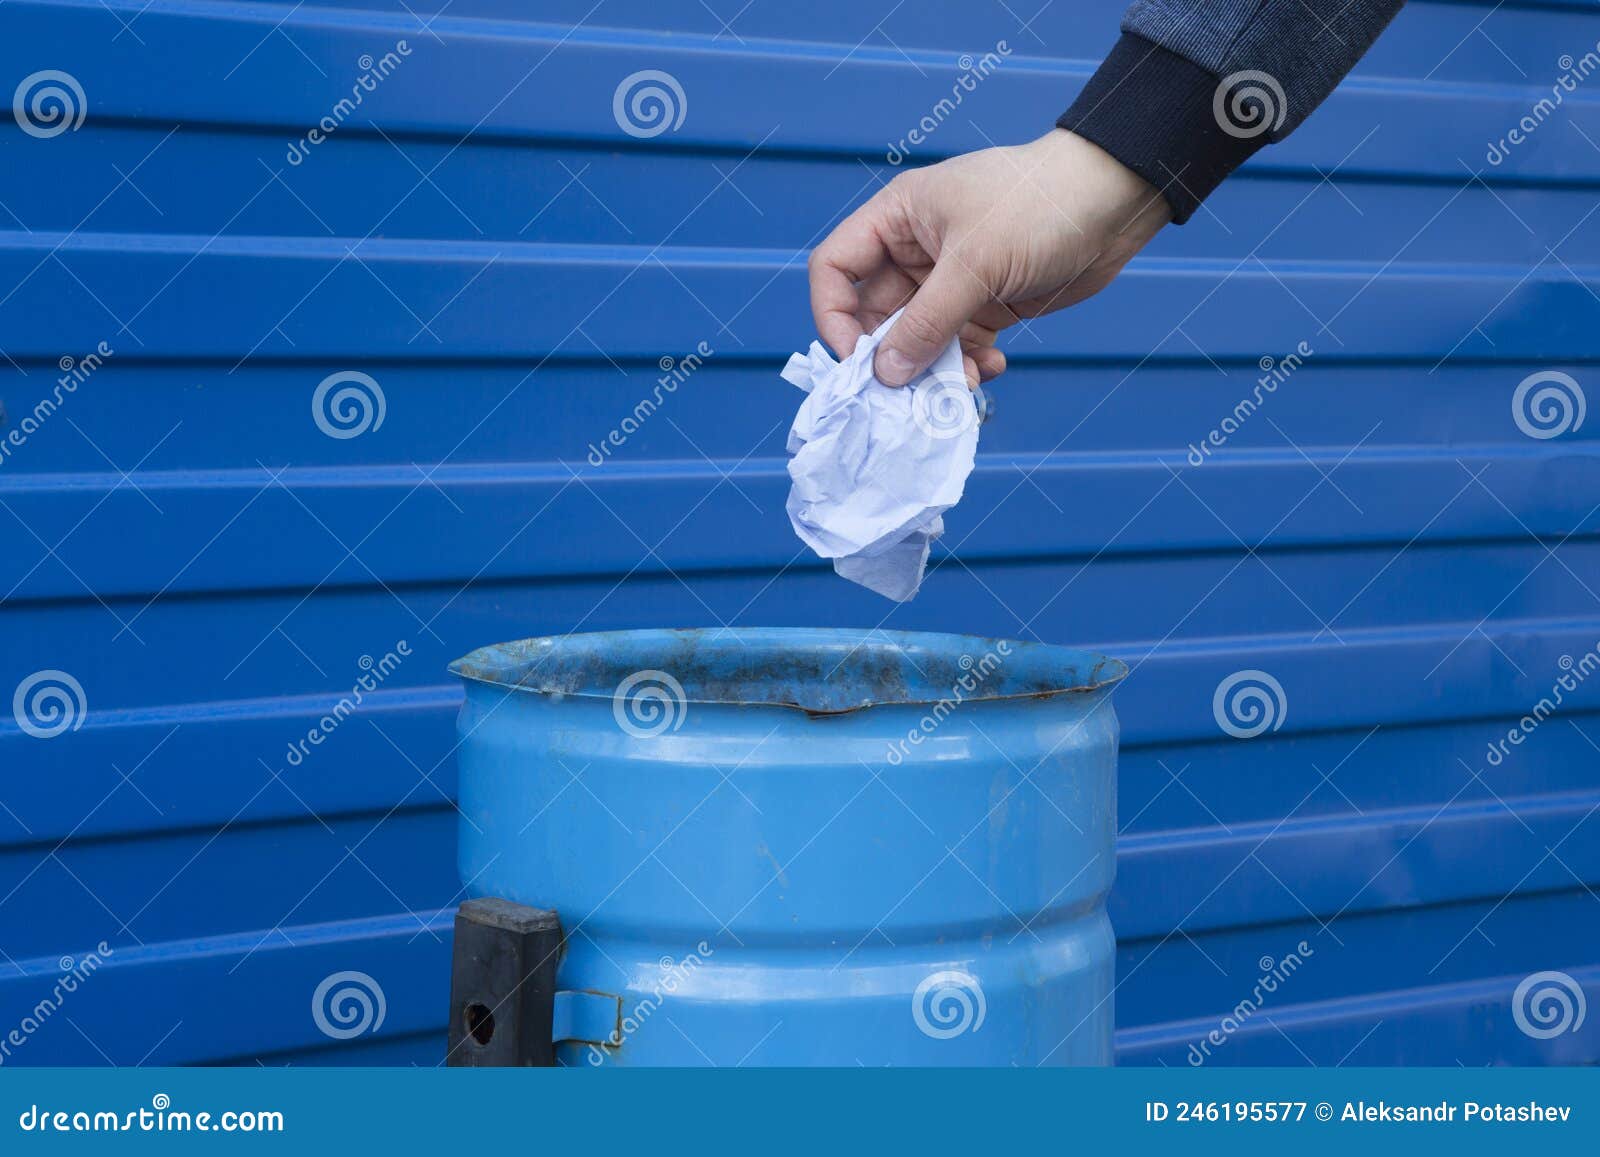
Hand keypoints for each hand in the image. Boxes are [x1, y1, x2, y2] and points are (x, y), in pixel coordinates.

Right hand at [808, 129, 1170, 386]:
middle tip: (910, 391)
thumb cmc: (1039, 205)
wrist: (1115, 201)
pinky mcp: (985, 303)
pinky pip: (957, 346)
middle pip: (875, 315)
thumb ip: (927, 322)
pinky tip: (992, 367)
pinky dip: (968, 365)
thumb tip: (886, 374)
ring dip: (934, 368)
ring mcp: (950, 280)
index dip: (834, 316)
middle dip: (892, 355)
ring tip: (963, 383)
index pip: (835, 268)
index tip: (856, 360)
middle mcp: (915, 250)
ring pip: (918, 338)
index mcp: (897, 219)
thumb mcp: (976, 263)